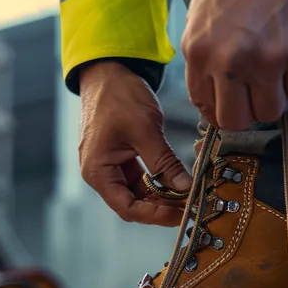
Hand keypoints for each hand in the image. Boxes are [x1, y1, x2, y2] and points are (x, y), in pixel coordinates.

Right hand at [78, 61, 192, 225]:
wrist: (109, 71)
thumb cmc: (118, 96)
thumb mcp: (145, 130)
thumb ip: (165, 163)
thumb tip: (185, 187)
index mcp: (98, 171)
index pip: (127, 208)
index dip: (155, 215)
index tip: (180, 213)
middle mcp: (101, 173)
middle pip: (133, 203)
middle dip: (161, 207)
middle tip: (189, 206)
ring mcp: (110, 165)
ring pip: (139, 192)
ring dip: (162, 196)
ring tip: (186, 195)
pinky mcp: (121, 157)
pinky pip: (141, 178)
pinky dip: (159, 181)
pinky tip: (176, 180)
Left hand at [182, 0, 287, 130]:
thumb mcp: (204, 17)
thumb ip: (206, 58)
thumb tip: (216, 96)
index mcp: (199, 52)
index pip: (206, 107)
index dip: (222, 110)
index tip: (234, 104)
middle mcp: (229, 61)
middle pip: (236, 120)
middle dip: (248, 111)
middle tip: (258, 93)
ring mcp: (267, 60)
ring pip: (271, 112)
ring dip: (276, 97)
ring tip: (278, 72)